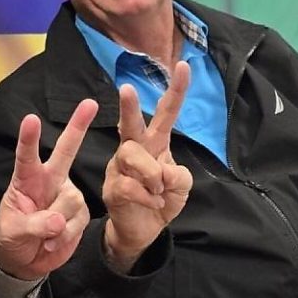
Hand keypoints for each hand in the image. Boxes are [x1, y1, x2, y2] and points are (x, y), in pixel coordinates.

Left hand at [0, 99, 98, 280]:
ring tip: (42, 237)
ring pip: (71, 201)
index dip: (28, 138)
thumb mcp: (12, 231)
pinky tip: (52, 243)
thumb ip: (33, 225)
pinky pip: (77, 222)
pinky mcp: (79, 214)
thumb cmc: (12, 237)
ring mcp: (67, 195)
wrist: (24, 262)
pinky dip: (65, 237)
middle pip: (65, 150)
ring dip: (56, 226)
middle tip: (90, 102)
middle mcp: (50, 180)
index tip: (30, 119)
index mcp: (26, 179)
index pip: (26, 156)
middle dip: (78, 126)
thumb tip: (58, 222)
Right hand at [102, 61, 192, 268]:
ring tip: (158, 190)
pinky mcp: (112, 187)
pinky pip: (129, 185)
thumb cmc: (161, 200)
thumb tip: (162, 172)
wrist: (143, 231)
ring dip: (152, 175)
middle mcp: (134, 148)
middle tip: (125, 88)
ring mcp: (120, 166)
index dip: (176, 91)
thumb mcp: (181, 186)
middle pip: (130, 125)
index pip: (165, 113)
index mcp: (155, 142)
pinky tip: (151, 203)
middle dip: (128, 107)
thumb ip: (179, 175)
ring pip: (132, 155)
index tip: (184, 66)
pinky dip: (147, 196)